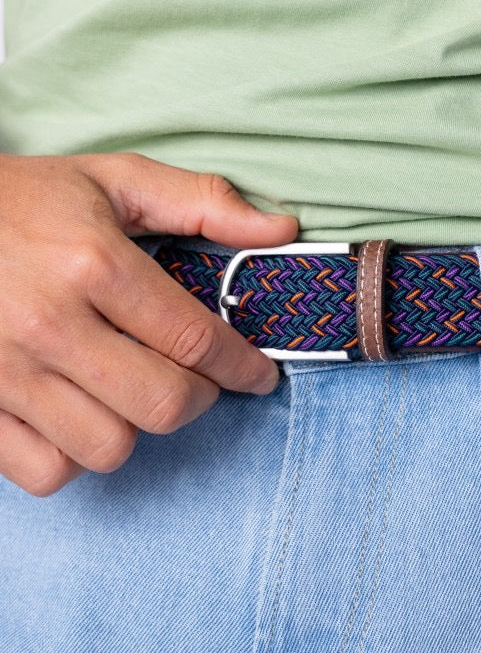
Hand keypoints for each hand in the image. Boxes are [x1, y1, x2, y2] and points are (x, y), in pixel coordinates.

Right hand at [0, 151, 297, 495]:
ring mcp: (5, 371)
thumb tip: (281, 231)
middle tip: (197, 378)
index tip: (259, 376)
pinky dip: (77, 456)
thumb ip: (203, 203)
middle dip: (200, 397)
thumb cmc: (25, 201)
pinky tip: (82, 415)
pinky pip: (48, 471)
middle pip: (164, 404)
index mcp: (94, 264)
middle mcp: (49, 323)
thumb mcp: (115, 181)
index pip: (196, 339)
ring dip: (138, 426)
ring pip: (109, 447)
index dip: (243, 366)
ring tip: (132, 391)